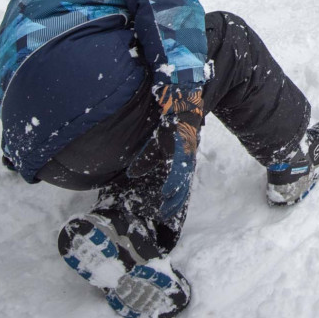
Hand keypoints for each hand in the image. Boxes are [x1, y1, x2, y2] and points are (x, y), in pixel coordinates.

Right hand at [127, 85, 204, 225]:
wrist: (182, 102)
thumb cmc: (172, 121)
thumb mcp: (158, 143)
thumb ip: (147, 158)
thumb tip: (134, 173)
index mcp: (180, 158)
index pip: (179, 182)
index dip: (174, 196)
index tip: (167, 210)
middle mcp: (185, 158)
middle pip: (182, 185)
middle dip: (175, 202)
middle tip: (167, 215)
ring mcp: (185, 154)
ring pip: (182, 180)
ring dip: (176, 196)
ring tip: (168, 209)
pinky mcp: (182, 148)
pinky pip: (179, 168)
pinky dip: (174, 182)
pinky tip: (169, 192)